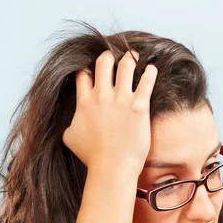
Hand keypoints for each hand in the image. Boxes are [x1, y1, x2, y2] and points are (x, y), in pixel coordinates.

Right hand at [62, 49, 157, 173]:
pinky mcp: (139, 106)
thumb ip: (70, 125)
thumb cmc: (92, 157)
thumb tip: (70, 123)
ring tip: (133, 55)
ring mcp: (121, 99)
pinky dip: (150, 72)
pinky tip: (152, 68)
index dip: (89, 69)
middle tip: (114, 57)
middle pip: (104, 62)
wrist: (112, 167)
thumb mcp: (71, 139)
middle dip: (108, 56)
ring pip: (125, 66)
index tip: (94, 70)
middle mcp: (102, 96)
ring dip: (130, 58)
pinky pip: (147, 82)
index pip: (84, 74)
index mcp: (84, 102)